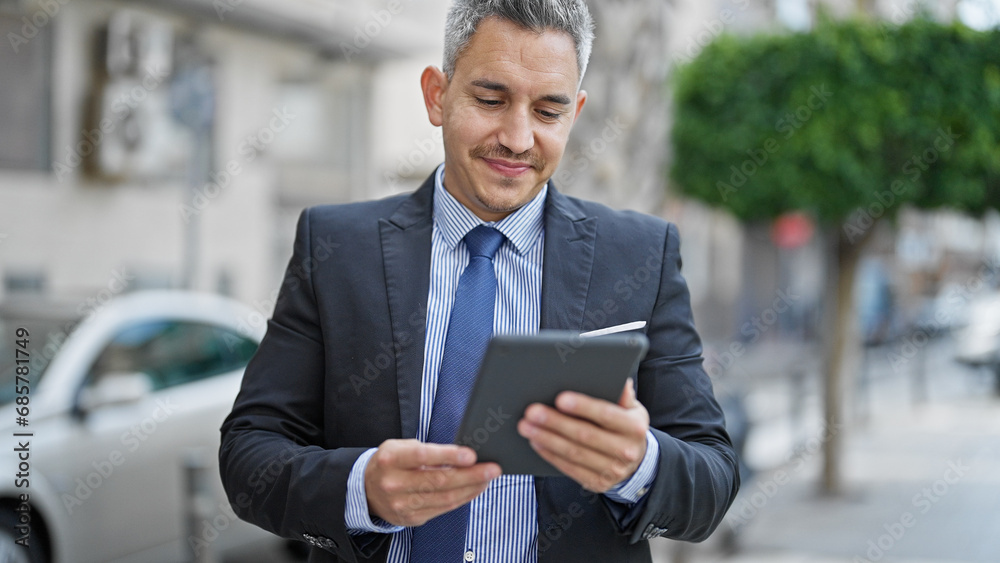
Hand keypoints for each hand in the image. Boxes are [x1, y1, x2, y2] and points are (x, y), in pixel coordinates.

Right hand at [364, 439, 501, 526]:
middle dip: (470, 475)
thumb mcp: (400, 447)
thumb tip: (464, 455)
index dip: (448, 456)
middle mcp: (394, 484)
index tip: (471, 455)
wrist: (366, 490)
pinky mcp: (411, 518)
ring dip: (471, 488)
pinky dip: (462, 498)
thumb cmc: (390, 462)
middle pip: (438, 481)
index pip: (423, 456)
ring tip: (488, 478)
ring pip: (444, 498)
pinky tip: (474, 489)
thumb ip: (429, 450)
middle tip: (492, 469)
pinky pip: (442, 508)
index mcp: (390, 460)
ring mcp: (402, 504)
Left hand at [517, 378, 648, 492]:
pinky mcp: (598, 483)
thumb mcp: (632, 408)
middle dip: (555, 423)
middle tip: (532, 412)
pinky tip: (536, 442)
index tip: (560, 399)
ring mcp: (612, 470)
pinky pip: (570, 468)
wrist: (636, 461)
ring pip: (573, 453)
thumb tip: (620, 380)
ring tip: (527, 426)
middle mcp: (625, 450)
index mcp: (634, 427)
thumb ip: (623, 395)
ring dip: (547, 439)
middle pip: (584, 435)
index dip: (583, 407)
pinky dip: (550, 454)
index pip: (606, 415)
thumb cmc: (626, 427)